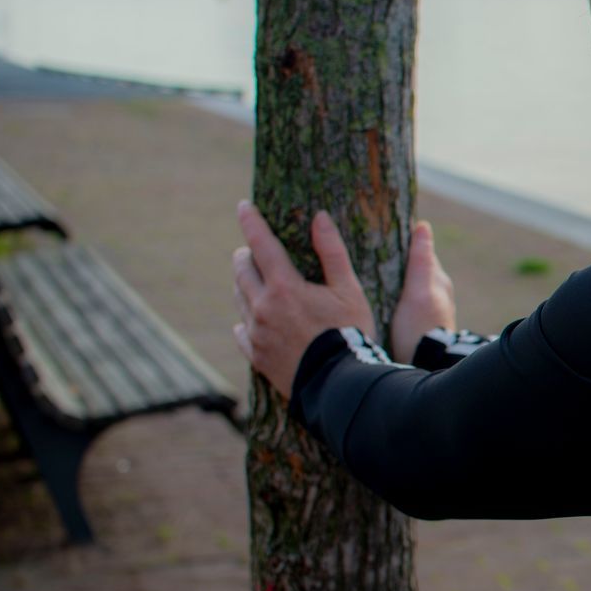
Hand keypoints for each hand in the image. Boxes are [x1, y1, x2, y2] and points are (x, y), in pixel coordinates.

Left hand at [232, 199, 375, 398]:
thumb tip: (319, 217)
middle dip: (246, 255)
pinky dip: (246, 319)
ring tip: (260, 282)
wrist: (339, 385)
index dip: (251, 222)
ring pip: (240, 298)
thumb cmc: (350, 333)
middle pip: (242, 270)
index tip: (243, 206)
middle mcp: (262, 308)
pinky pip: (241, 330)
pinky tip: (254, 320)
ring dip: (246, 285)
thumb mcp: (349, 290)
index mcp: (284, 287)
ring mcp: (256, 333)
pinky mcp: (256, 356)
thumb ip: (332, 252)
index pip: (261, 244)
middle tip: (255, 250)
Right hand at [390, 219, 457, 363]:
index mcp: (439, 281)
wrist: (428, 363)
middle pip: (419, 270)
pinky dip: (403, 298)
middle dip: (404, 262)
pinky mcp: (424, 326)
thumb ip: (421, 260)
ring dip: (402, 281)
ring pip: (416, 287)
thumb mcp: (418, 290)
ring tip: (379, 277)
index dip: (408, 243)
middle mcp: (440, 294)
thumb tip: (423, 226)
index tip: (387, 233)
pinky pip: (413, 304)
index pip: (423, 253)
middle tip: (378, 253)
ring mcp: (433, 311)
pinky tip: (389, 303)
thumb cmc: (420, 326)